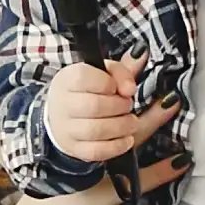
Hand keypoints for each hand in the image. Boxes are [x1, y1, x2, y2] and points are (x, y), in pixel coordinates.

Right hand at [43, 56, 176, 162]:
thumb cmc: (87, 94)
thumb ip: (121, 69)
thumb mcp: (101, 76)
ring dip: (122, 126)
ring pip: (96, 130)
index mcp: (67, 80)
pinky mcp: (76, 149)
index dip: (109, 83)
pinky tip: (126, 138)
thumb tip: (141, 53)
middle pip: (94, 106)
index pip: (84, 77)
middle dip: (120, 106)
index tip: (120, 87)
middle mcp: (63, 104)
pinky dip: (118, 146)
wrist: (64, 119)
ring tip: (130, 122)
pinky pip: (97, 151)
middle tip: (127, 105)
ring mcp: (67, 129)